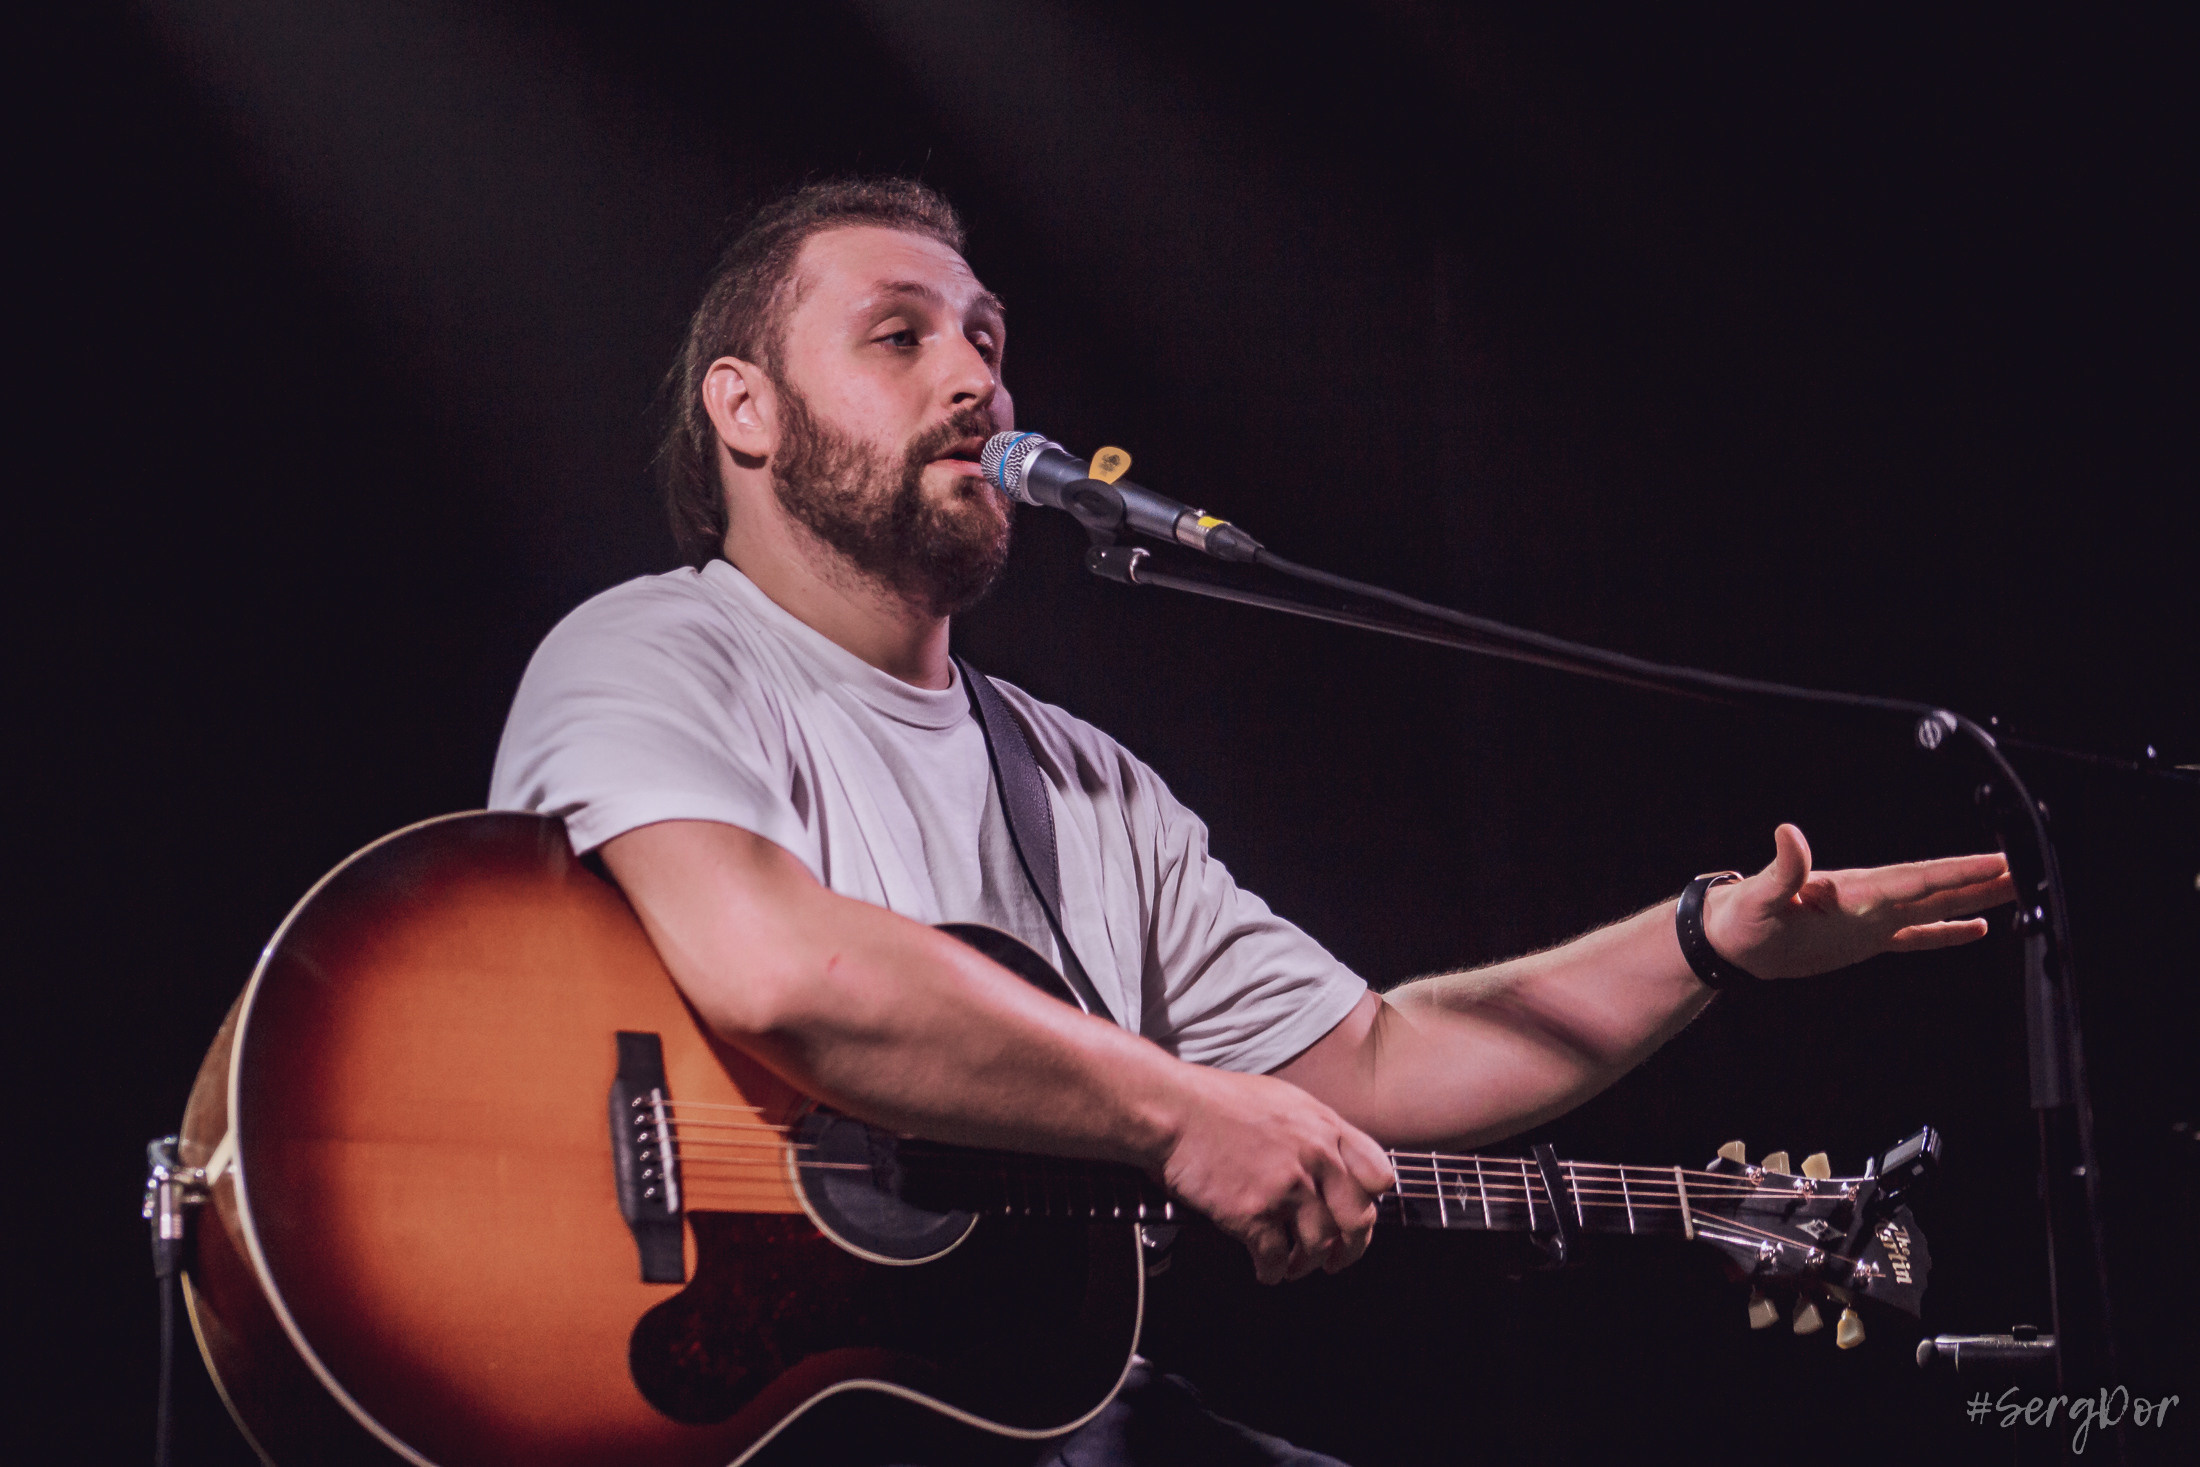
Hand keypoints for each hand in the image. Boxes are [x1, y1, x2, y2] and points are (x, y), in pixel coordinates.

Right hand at [1160, 1066, 1395, 1284]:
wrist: (1173, 1109)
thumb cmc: (1216, 1101)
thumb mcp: (1282, 1100)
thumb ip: (1312, 1130)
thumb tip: (1327, 1157)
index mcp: (1325, 1128)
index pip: (1378, 1175)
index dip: (1370, 1201)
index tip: (1357, 1215)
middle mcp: (1315, 1158)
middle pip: (1358, 1220)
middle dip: (1351, 1248)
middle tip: (1338, 1259)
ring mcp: (1287, 1187)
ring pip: (1319, 1244)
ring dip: (1307, 1263)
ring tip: (1294, 1267)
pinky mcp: (1254, 1214)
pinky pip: (1275, 1258)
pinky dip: (1272, 1272)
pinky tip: (1266, 1271)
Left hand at [1704, 824, 2014, 980]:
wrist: (1730, 938)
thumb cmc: (1742, 917)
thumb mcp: (1760, 895)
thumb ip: (1784, 868)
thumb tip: (1789, 833)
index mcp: (1856, 889)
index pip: (1917, 878)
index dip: (1957, 872)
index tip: (1998, 862)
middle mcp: (1871, 899)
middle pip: (1937, 886)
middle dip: (1982, 877)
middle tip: (2029, 867)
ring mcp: (1871, 918)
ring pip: (1935, 906)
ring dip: (1974, 897)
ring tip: (2018, 888)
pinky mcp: (1864, 939)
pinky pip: (1915, 934)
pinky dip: (1945, 932)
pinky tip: (1976, 929)